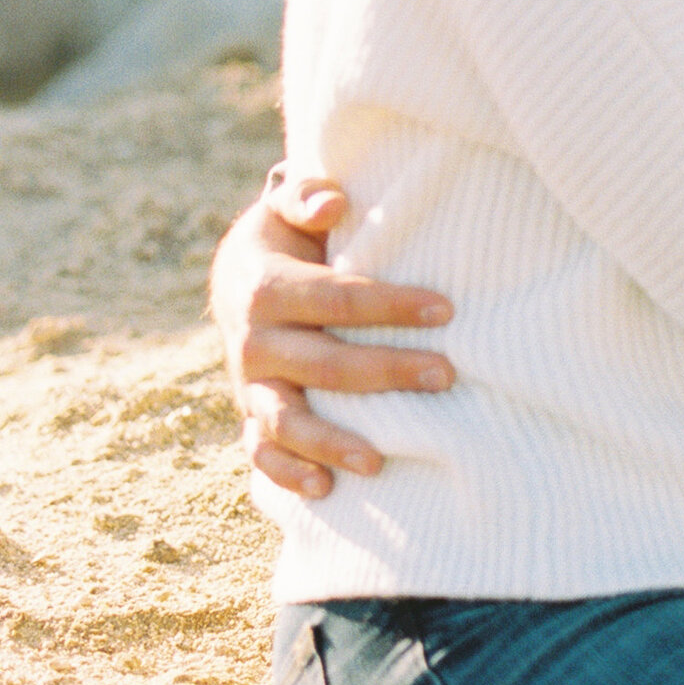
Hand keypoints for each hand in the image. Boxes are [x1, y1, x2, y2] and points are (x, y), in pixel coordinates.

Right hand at [207, 171, 455, 499]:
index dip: (389, 304)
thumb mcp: (284, 208)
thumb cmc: (285, 238)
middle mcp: (253, 341)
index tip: (446, 309)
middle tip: (447, 374)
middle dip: (386, 372)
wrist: (235, 277)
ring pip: (286, 421)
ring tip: (379, 462)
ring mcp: (249, 384)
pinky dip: (284, 474)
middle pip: (324, 364)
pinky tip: (323, 489)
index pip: (336, 298)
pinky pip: (260, 451)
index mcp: (265, 287)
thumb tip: (332, 204)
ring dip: (331, 443)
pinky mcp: (250, 414)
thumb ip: (305, 196)